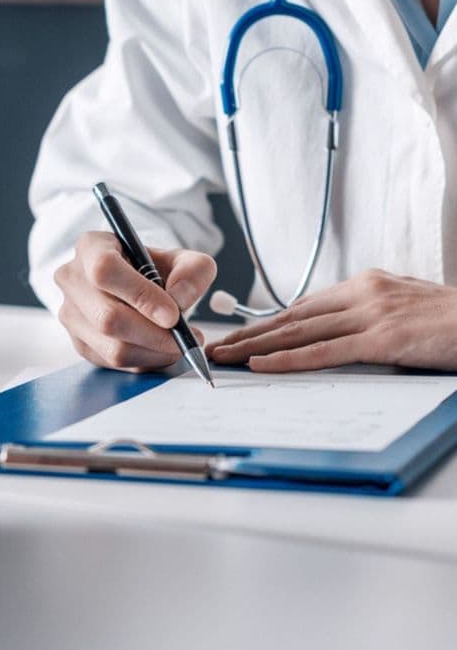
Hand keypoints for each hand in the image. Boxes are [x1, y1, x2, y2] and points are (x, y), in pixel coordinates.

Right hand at [55, 231, 216, 370]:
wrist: (135, 284)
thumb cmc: (154, 268)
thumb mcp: (181, 258)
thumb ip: (192, 271)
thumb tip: (180, 299)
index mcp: (90, 247)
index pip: (105, 271)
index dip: (140, 295)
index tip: (173, 314)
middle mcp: (72, 280)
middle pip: (107, 318)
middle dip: (154, 334)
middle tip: (186, 337)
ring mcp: (70, 314)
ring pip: (112, 347)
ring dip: (154, 352)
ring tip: (180, 343)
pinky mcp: (79, 343)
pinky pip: (114, 363)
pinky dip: (146, 361)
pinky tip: (162, 350)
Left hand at [207, 269, 456, 372]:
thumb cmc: (451, 321)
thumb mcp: (404, 307)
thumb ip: (368, 315)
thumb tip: (334, 332)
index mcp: (365, 284)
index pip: (304, 306)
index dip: (268, 323)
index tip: (240, 335)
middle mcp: (361, 293)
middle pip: (292, 316)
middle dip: (250, 333)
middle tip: (217, 346)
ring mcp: (370, 313)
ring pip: (299, 332)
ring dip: (256, 346)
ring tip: (225, 356)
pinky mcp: (382, 338)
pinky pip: (324, 351)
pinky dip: (288, 359)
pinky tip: (262, 364)